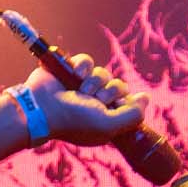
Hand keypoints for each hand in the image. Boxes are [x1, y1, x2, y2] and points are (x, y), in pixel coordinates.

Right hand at [24, 53, 149, 146]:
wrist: (41, 108)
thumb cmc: (74, 120)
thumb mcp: (109, 125)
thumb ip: (133, 115)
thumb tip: (146, 98)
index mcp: (105, 118)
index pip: (127, 103)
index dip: (124, 102)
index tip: (114, 107)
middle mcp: (95, 103)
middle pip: (118, 86)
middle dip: (108, 92)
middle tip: (93, 100)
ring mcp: (83, 86)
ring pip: (103, 73)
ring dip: (93, 81)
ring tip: (79, 91)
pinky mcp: (71, 71)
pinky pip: (87, 61)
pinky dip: (81, 66)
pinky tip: (73, 75)